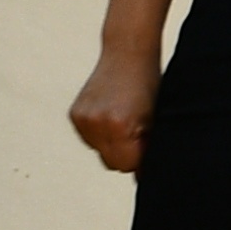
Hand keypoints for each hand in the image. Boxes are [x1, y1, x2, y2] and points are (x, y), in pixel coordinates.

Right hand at [69, 39, 156, 177]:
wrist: (127, 52)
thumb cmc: (149, 84)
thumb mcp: (156, 117)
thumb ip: (148, 148)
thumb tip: (141, 178)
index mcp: (120, 126)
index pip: (128, 165)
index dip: (140, 158)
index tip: (147, 144)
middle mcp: (97, 124)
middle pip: (112, 163)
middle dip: (126, 154)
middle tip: (139, 131)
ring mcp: (83, 119)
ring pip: (100, 152)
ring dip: (112, 144)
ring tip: (125, 120)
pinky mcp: (74, 114)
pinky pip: (89, 139)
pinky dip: (100, 134)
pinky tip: (111, 115)